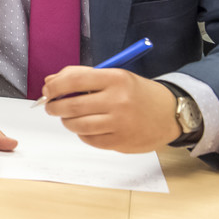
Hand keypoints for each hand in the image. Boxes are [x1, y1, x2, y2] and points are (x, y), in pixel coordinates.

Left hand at [41, 66, 181, 152]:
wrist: (170, 113)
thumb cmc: (136, 93)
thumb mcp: (114, 76)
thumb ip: (81, 77)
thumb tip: (50, 83)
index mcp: (115, 79)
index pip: (74, 80)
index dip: (54, 86)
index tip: (47, 90)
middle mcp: (118, 101)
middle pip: (72, 105)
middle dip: (54, 107)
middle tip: (51, 106)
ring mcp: (121, 123)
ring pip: (77, 125)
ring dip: (67, 121)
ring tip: (68, 117)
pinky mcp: (122, 142)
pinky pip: (90, 139)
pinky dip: (83, 134)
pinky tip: (88, 127)